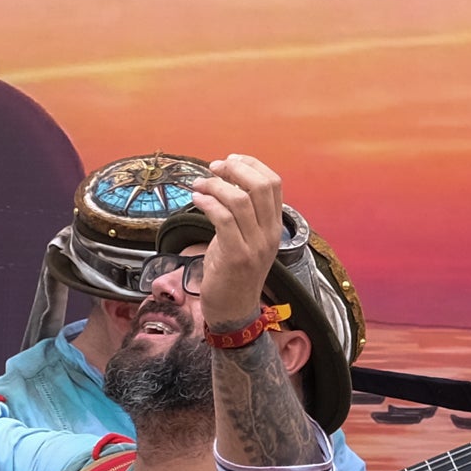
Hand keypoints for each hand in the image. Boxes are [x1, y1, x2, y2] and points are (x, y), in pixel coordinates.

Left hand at [188, 154, 287, 332]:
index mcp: (274, 226)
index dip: (251, 165)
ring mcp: (255, 246)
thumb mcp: (246, 238)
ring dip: (214, 186)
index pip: (273, 183)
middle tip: (213, 168)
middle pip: (261, 186)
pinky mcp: (236, 256)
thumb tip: (225, 182)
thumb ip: (243, 213)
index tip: (230, 161)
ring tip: (198, 186)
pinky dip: (207, 203)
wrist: (233, 310)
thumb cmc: (233, 272)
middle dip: (234, 170)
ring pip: (240, 200)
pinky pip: (223, 219)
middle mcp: (270, 234)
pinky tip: (196, 200)